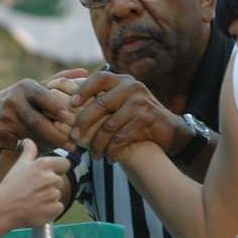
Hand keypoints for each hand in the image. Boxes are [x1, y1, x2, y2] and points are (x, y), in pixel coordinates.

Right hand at [0, 69, 87, 152]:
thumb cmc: (23, 103)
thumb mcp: (37, 89)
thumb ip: (60, 82)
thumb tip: (85, 73)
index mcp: (25, 87)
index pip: (42, 96)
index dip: (55, 106)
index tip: (69, 117)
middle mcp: (12, 100)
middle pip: (36, 121)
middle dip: (56, 134)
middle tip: (73, 145)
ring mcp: (2, 118)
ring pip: (30, 135)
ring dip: (49, 145)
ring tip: (65, 149)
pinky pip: (19, 145)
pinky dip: (34, 150)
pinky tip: (45, 153)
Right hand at [0, 139, 69, 226]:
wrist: (3, 208)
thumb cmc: (10, 186)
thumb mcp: (19, 165)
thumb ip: (29, 152)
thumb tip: (28, 141)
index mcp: (44, 165)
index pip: (65, 163)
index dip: (59, 169)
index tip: (50, 174)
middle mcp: (51, 178)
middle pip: (59, 181)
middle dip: (50, 186)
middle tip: (34, 190)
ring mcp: (53, 194)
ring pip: (57, 195)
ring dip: (48, 198)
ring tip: (33, 200)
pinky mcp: (54, 208)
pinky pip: (58, 208)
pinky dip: (50, 210)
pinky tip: (37, 209)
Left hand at [69, 71, 187, 160]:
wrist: (170, 131)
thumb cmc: (138, 119)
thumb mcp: (122, 104)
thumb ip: (102, 102)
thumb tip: (68, 108)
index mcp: (122, 81)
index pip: (99, 78)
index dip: (83, 90)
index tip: (71, 105)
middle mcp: (131, 87)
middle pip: (100, 105)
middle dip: (83, 123)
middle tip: (74, 138)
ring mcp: (140, 102)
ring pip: (109, 126)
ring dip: (98, 144)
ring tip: (94, 156)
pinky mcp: (146, 119)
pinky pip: (121, 138)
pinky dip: (113, 151)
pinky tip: (110, 158)